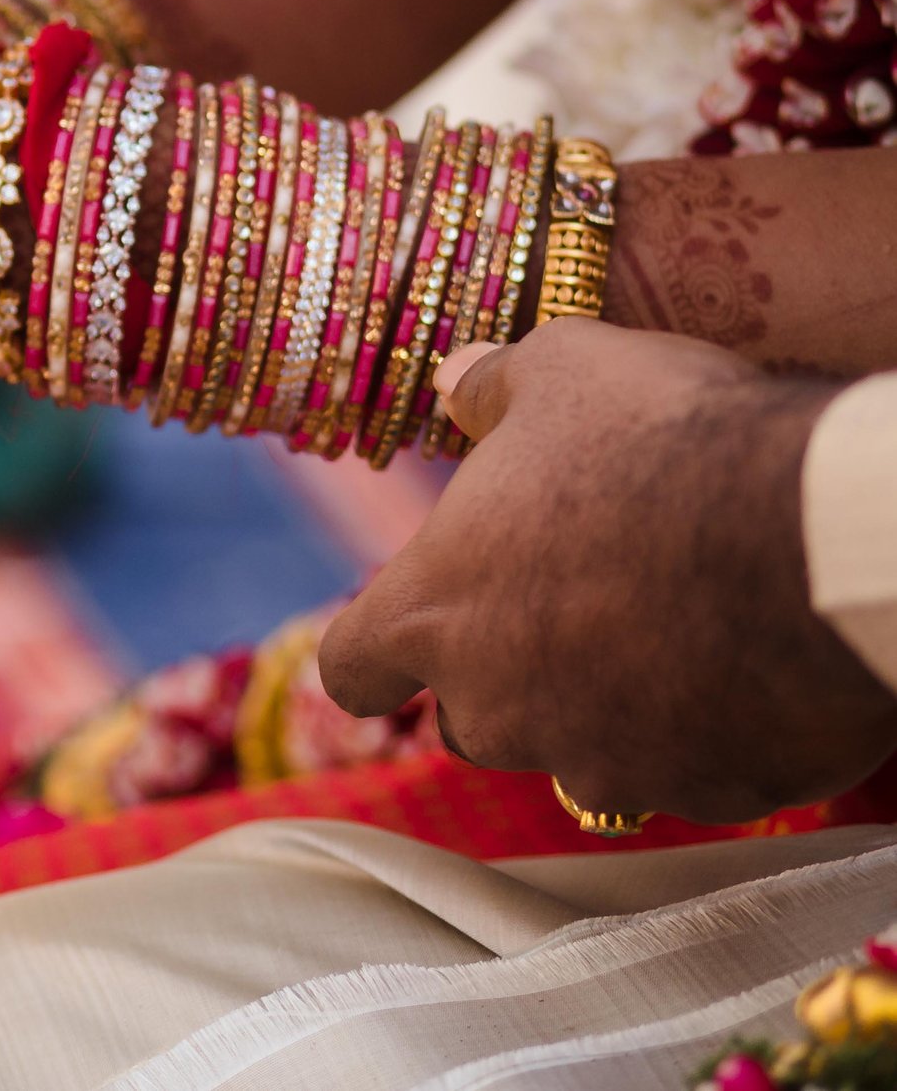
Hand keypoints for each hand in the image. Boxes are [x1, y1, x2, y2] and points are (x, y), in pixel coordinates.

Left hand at [320, 318, 896, 825]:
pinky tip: (749, 662)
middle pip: (469, 722)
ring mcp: (602, 764)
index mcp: (434, 613)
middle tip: (576, 609)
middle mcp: (497, 709)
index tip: (404, 642)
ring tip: (676, 626)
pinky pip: (689, 774)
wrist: (815, 534)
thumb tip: (453, 381)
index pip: (350, 668)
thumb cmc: (667, 441)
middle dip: (506, 680)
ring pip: (579, 755)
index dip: (373, 658)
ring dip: (607, 710)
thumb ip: (492, 389)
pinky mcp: (704, 795)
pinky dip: (706, 733)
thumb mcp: (564, 371)